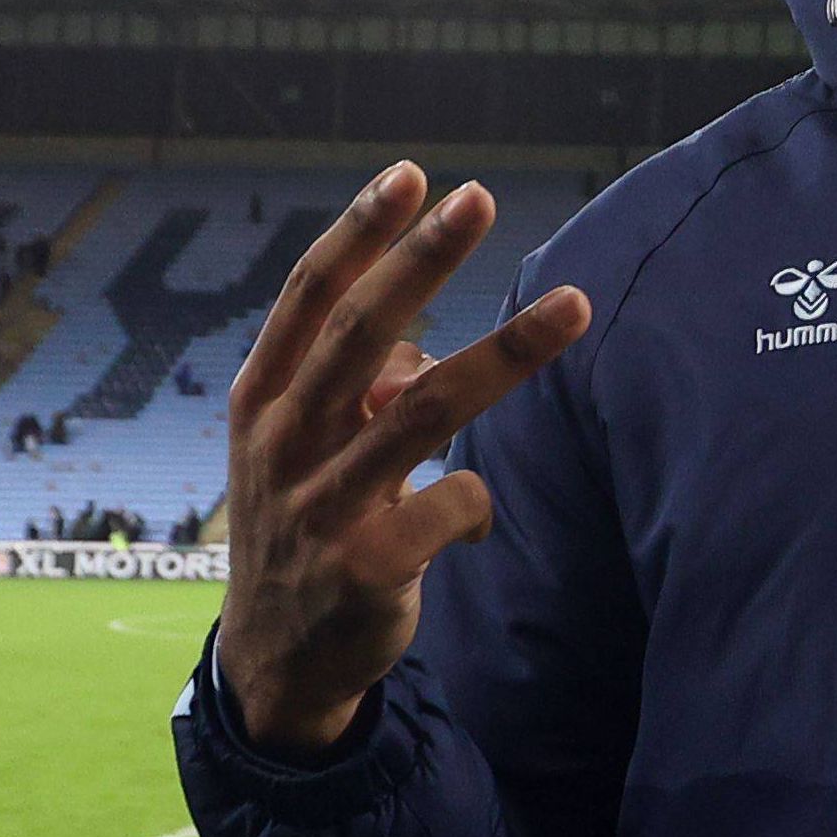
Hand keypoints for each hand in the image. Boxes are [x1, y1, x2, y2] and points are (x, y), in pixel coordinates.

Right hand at [213, 163, 589, 755]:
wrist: (277, 661)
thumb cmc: (307, 525)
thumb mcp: (306, 451)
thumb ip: (359, 391)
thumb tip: (421, 353)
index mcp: (262, 401)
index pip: (310, 298)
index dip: (361, 233)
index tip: (415, 175)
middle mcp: (283, 444)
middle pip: (361, 332)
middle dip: (424, 260)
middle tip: (481, 196)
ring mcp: (320, 506)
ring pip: (425, 410)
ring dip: (507, 351)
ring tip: (573, 304)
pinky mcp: (364, 566)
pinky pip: (451, 503)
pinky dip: (478, 501)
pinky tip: (473, 519)